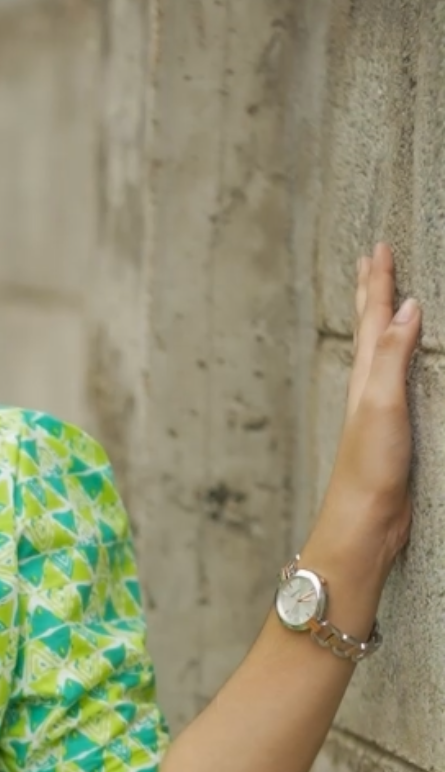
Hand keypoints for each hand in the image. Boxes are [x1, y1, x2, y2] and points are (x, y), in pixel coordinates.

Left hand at [324, 241, 420, 563]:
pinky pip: (396, 382)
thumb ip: (393, 354)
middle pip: (370, 330)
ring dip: (382, 323)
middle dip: (372, 293)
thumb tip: (407, 306)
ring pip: (380, 354)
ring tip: (384, 303)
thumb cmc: (369, 468)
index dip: (379, 282)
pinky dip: (399, 361)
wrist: (364, 524)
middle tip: (371, 259)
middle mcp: (368, 388)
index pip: (374, 318)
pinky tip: (401, 368)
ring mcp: (379, 411)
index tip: (380, 247)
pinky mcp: (392, 434)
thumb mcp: (382, 403)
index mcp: (365, 376)